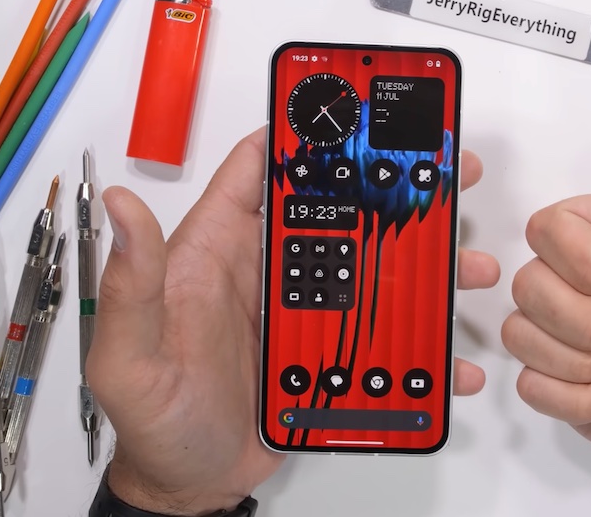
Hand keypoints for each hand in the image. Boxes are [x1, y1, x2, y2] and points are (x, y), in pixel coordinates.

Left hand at [87, 127, 499, 514]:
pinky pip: (383, 334)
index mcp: (217, 252)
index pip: (260, 173)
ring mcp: (305, 311)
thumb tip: (123, 205)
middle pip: (338, 212)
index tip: (355, 111)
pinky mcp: (331, 351)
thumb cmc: (154, 421)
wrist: (191, 483)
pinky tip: (452, 352)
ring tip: (467, 265)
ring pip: (374, 268)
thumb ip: (132, 284)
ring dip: (424, 262)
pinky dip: (421, 339)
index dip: (302, 136)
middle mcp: (268, 272)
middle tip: (445, 174)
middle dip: (393, 186)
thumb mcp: (130, 356)